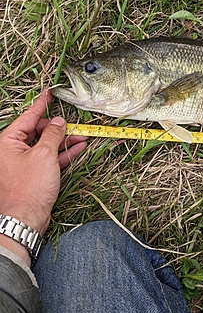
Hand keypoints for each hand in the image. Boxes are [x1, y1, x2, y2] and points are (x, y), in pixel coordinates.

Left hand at [0, 88, 87, 263]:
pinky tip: (79, 147)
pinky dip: (64, 153)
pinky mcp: (35, 174)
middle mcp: (14, 150)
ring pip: (47, 145)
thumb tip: (58, 122)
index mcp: (9, 141)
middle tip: (74, 122)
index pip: (28, 116)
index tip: (50, 93)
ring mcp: (25, 163)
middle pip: (38, 131)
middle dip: (58, 127)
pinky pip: (51, 158)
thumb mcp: (44, 155)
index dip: (41, 104)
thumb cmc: (28, 188)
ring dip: (65, 140)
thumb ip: (52, 134)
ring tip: (83, 135)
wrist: (24, 219)